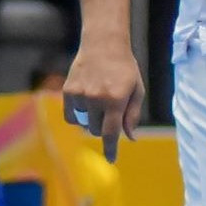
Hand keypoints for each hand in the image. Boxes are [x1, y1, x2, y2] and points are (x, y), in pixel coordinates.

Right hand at [63, 37, 145, 155]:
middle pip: (97, 130)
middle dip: (104, 129)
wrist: (104, 45)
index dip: (110, 148)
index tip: (111, 159)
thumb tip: (129, 137)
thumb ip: (132, 115)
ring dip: (91, 121)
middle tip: (110, 115)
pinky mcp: (68, 91)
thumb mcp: (137, 90)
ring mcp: (80, 95)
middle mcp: (96, 98)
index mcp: (116, 100)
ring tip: (99, 103)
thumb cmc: (125, 69)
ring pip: (84, 123)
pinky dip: (78, 116)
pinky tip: (86, 105)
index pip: (111, 132)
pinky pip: (71, 115)